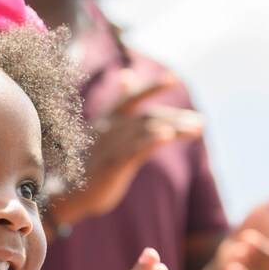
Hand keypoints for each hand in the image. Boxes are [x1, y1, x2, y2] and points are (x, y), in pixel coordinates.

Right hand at [49, 70, 202, 225]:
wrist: (68, 194)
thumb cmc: (89, 163)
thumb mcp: (104, 131)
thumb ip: (119, 107)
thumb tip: (128, 75)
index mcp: (105, 120)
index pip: (131, 99)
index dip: (151, 88)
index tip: (172, 79)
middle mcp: (107, 129)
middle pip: (147, 117)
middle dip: (176, 118)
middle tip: (200, 122)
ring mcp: (109, 146)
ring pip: (146, 130)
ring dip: (174, 128)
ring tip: (196, 130)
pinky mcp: (112, 164)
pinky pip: (135, 148)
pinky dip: (152, 139)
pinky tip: (168, 136)